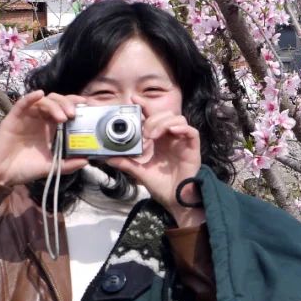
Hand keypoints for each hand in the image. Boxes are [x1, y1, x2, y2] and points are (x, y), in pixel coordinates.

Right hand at [0, 91, 88, 186]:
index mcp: (49, 128)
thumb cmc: (25, 169)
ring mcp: (26, 118)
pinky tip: (39, 94)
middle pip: (55, 101)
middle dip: (66, 104)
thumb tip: (86, 160)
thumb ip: (68, 164)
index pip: (64, 109)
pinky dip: (31, 97)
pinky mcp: (13, 118)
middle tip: (73, 115)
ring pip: (42, 101)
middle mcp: (39, 120)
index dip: (74, 104)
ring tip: (62, 118)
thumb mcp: (51, 167)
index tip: (86, 105)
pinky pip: (22, 103)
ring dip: (54, 105)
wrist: (3, 175)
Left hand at [106, 107, 203, 226]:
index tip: (134, 100)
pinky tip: (172, 131)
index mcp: (158, 139)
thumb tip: (108, 158)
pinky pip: (191, 131)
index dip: (145, 106)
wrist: (174, 200)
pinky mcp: (192, 148)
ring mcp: (182, 142)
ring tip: (154, 135)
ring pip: (178, 119)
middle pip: (165, 114)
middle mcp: (170, 137)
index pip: (153, 116)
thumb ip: (126, 163)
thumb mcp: (140, 172)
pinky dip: (182, 128)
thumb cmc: (160, 185)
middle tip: (144, 133)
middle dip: (152, 119)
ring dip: (164, 123)